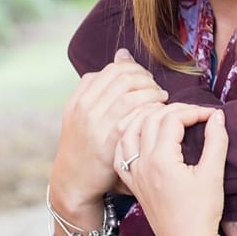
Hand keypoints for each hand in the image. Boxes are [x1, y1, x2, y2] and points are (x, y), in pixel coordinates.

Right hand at [49, 49, 167, 210]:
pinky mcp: (109, 140)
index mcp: (78, 99)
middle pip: (123, 77)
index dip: (136, 70)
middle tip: (157, 88)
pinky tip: (159, 112)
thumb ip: (103, 86)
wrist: (75, 181)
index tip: (146, 80)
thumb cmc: (87, 145)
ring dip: (152, 92)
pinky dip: (151, 108)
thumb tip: (123, 54)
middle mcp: (84, 108)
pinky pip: (135, 113)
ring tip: (161, 98)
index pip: (112, 70)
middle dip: (146, 79)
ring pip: (130, 92)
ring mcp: (95, 124)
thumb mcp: (86, 113)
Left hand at [120, 103, 228, 235]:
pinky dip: (129, 134)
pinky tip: (143, 132)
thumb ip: (216, 141)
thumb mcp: (213, 174)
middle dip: (173, 109)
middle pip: (149, 118)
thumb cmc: (202, 212)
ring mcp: (133, 173)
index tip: (212, 115)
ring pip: (129, 130)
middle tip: (194, 113)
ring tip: (167, 114)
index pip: (172, 119)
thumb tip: (217, 116)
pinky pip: (120, 150)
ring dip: (146, 115)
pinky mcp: (131, 182)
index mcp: (160, 161)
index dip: (194, 111)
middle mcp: (141, 164)